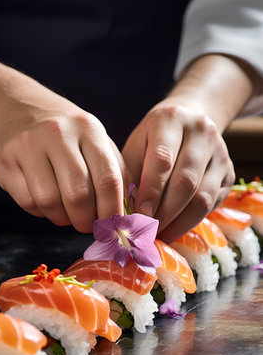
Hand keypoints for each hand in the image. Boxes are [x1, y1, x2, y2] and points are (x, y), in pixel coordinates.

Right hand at [0, 84, 130, 231]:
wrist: (13, 105)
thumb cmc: (62, 130)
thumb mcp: (93, 138)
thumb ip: (114, 169)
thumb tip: (128, 209)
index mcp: (88, 128)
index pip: (108, 179)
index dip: (113, 211)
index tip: (113, 227)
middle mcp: (58, 133)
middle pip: (78, 195)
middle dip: (86, 221)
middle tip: (87, 225)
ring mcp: (28, 146)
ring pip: (50, 201)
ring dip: (61, 218)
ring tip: (65, 214)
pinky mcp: (5, 161)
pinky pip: (27, 201)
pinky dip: (40, 211)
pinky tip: (45, 202)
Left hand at [122, 99, 234, 241]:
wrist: (188, 122)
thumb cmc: (151, 140)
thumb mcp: (135, 147)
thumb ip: (129, 175)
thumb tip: (126, 214)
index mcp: (171, 119)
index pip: (162, 159)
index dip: (150, 191)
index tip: (138, 215)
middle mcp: (201, 131)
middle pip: (185, 181)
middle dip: (164, 213)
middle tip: (146, 231)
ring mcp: (220, 152)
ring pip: (203, 196)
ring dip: (178, 222)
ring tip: (159, 235)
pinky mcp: (229, 172)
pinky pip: (212, 203)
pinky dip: (191, 221)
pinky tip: (174, 228)